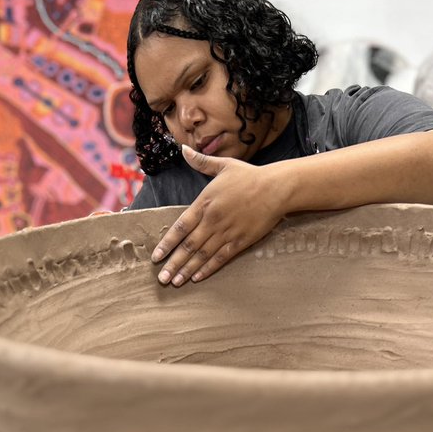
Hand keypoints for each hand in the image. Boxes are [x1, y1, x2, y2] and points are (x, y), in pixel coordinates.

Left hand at [151, 145, 285, 284]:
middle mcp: (213, 220)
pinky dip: (208, 269)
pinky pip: (221, 258)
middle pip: (188, 246)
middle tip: (161, 278)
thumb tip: (183, 149)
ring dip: (187, 270)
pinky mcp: (240, 241)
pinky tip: (197, 278)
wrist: (276, 188)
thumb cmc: (249, 176)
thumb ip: (201, 162)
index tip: (156, 256)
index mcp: (205, 203)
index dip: (167, 243)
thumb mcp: (223, 165)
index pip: (180, 227)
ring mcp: (227, 232)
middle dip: (173, 263)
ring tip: (174, 282)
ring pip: (202, 255)